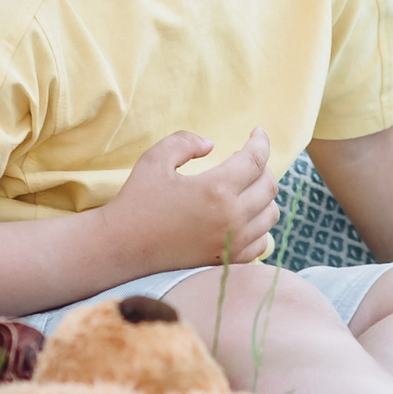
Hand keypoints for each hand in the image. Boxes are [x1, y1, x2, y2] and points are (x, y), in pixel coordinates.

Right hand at [103, 127, 279, 269]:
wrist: (122, 246)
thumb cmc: (137, 200)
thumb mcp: (155, 159)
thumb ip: (185, 142)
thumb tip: (210, 144)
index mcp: (217, 189)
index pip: (256, 159)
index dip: (261, 141)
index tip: (258, 132)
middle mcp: (231, 217)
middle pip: (268, 186)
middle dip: (262, 167)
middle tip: (246, 159)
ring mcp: (232, 243)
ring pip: (270, 214)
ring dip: (263, 196)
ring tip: (246, 186)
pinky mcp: (228, 261)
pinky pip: (261, 242)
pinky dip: (259, 226)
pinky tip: (244, 217)